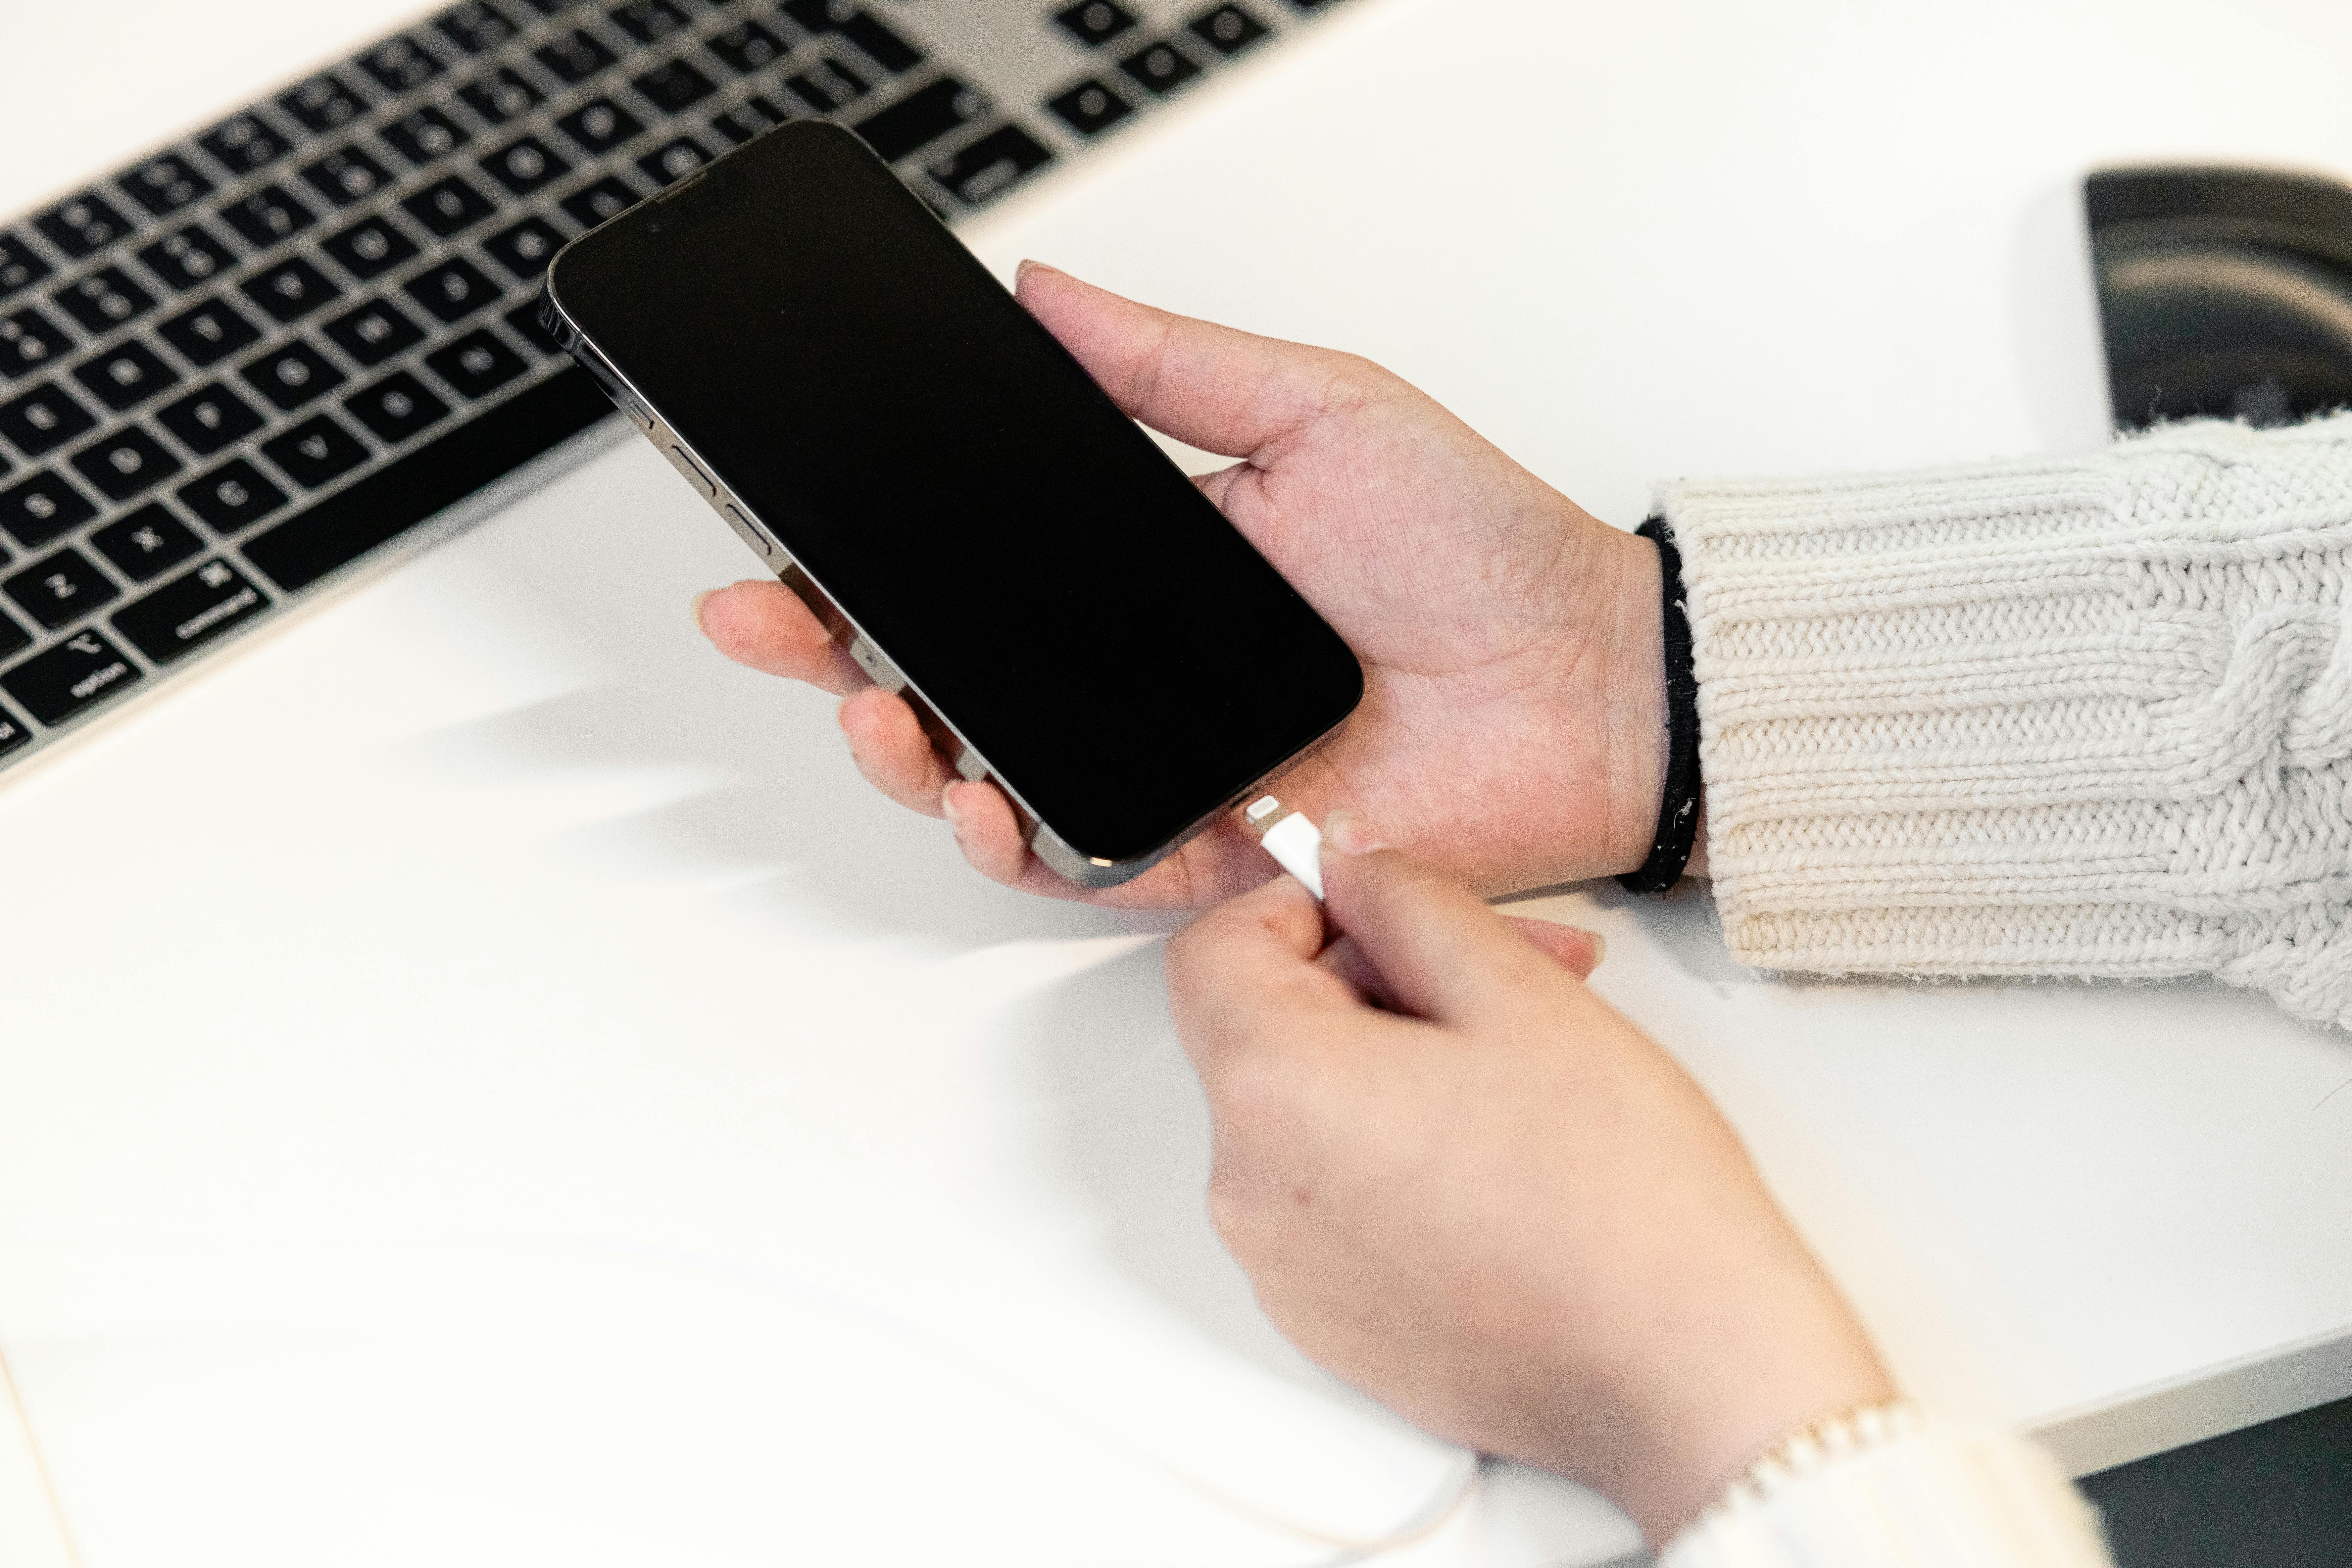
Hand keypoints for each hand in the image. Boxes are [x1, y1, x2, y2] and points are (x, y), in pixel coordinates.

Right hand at [696, 263, 1672, 905]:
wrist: (1587, 676)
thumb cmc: (1480, 544)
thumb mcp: (1317, 410)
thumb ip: (1171, 365)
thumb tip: (1044, 294)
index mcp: (1149, 572)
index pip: (977, 570)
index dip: (872, 560)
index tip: (789, 535)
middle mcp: (1141, 677)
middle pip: (954, 679)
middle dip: (839, 656)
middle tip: (769, 618)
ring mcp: (1169, 767)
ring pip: (991, 780)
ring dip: (907, 752)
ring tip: (870, 707)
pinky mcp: (1211, 851)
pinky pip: (1084, 860)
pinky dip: (1018, 841)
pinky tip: (975, 797)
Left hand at [1164, 816, 1889, 1544]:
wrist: (1683, 1373)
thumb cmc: (1620, 1201)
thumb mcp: (1515, 992)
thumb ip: (1410, 902)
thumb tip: (1354, 868)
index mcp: (1274, 1091)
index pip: (1216, 952)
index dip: (1295, 905)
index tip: (1375, 903)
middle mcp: (1248, 1190)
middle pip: (1267, 1033)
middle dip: (1379, 979)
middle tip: (1508, 971)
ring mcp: (1283, 1269)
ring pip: (1309, 1116)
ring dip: (1395, 1066)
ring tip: (1523, 1068)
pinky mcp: (1328, 1322)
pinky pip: (1330, 1202)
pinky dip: (1394, 1155)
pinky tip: (1499, 1156)